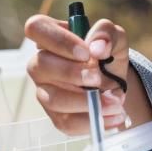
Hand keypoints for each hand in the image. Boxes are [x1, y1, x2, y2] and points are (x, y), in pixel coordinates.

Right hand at [24, 13, 129, 135]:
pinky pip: (66, 122)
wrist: (115, 83)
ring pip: (53, 99)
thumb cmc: (107, 53)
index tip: (86, 53)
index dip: (59, 40)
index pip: (36, 28)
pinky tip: (113, 115)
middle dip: (74, 74)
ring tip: (115, 100)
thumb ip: (106, 33)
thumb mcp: (114, 37)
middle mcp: (40, 63)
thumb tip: (97, 48)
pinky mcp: (55, 115)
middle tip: (101, 78)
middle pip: (40, 65)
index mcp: (50, 36)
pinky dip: (93, 121)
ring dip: (88, 102)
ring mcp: (44, 90)